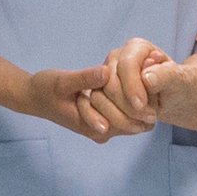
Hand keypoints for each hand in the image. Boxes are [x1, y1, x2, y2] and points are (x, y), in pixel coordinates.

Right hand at [19, 39, 160, 142]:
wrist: (34, 97)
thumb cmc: (46, 89)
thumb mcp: (62, 81)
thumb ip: (84, 78)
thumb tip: (106, 72)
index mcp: (92, 126)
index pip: (129, 122)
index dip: (144, 99)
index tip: (153, 73)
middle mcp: (102, 131)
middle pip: (136, 121)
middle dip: (150, 95)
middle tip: (161, 64)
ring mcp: (104, 126)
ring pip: (134, 117)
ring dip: (145, 95)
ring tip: (158, 66)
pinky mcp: (105, 118)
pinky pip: (127, 111)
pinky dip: (136, 95)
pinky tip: (145, 74)